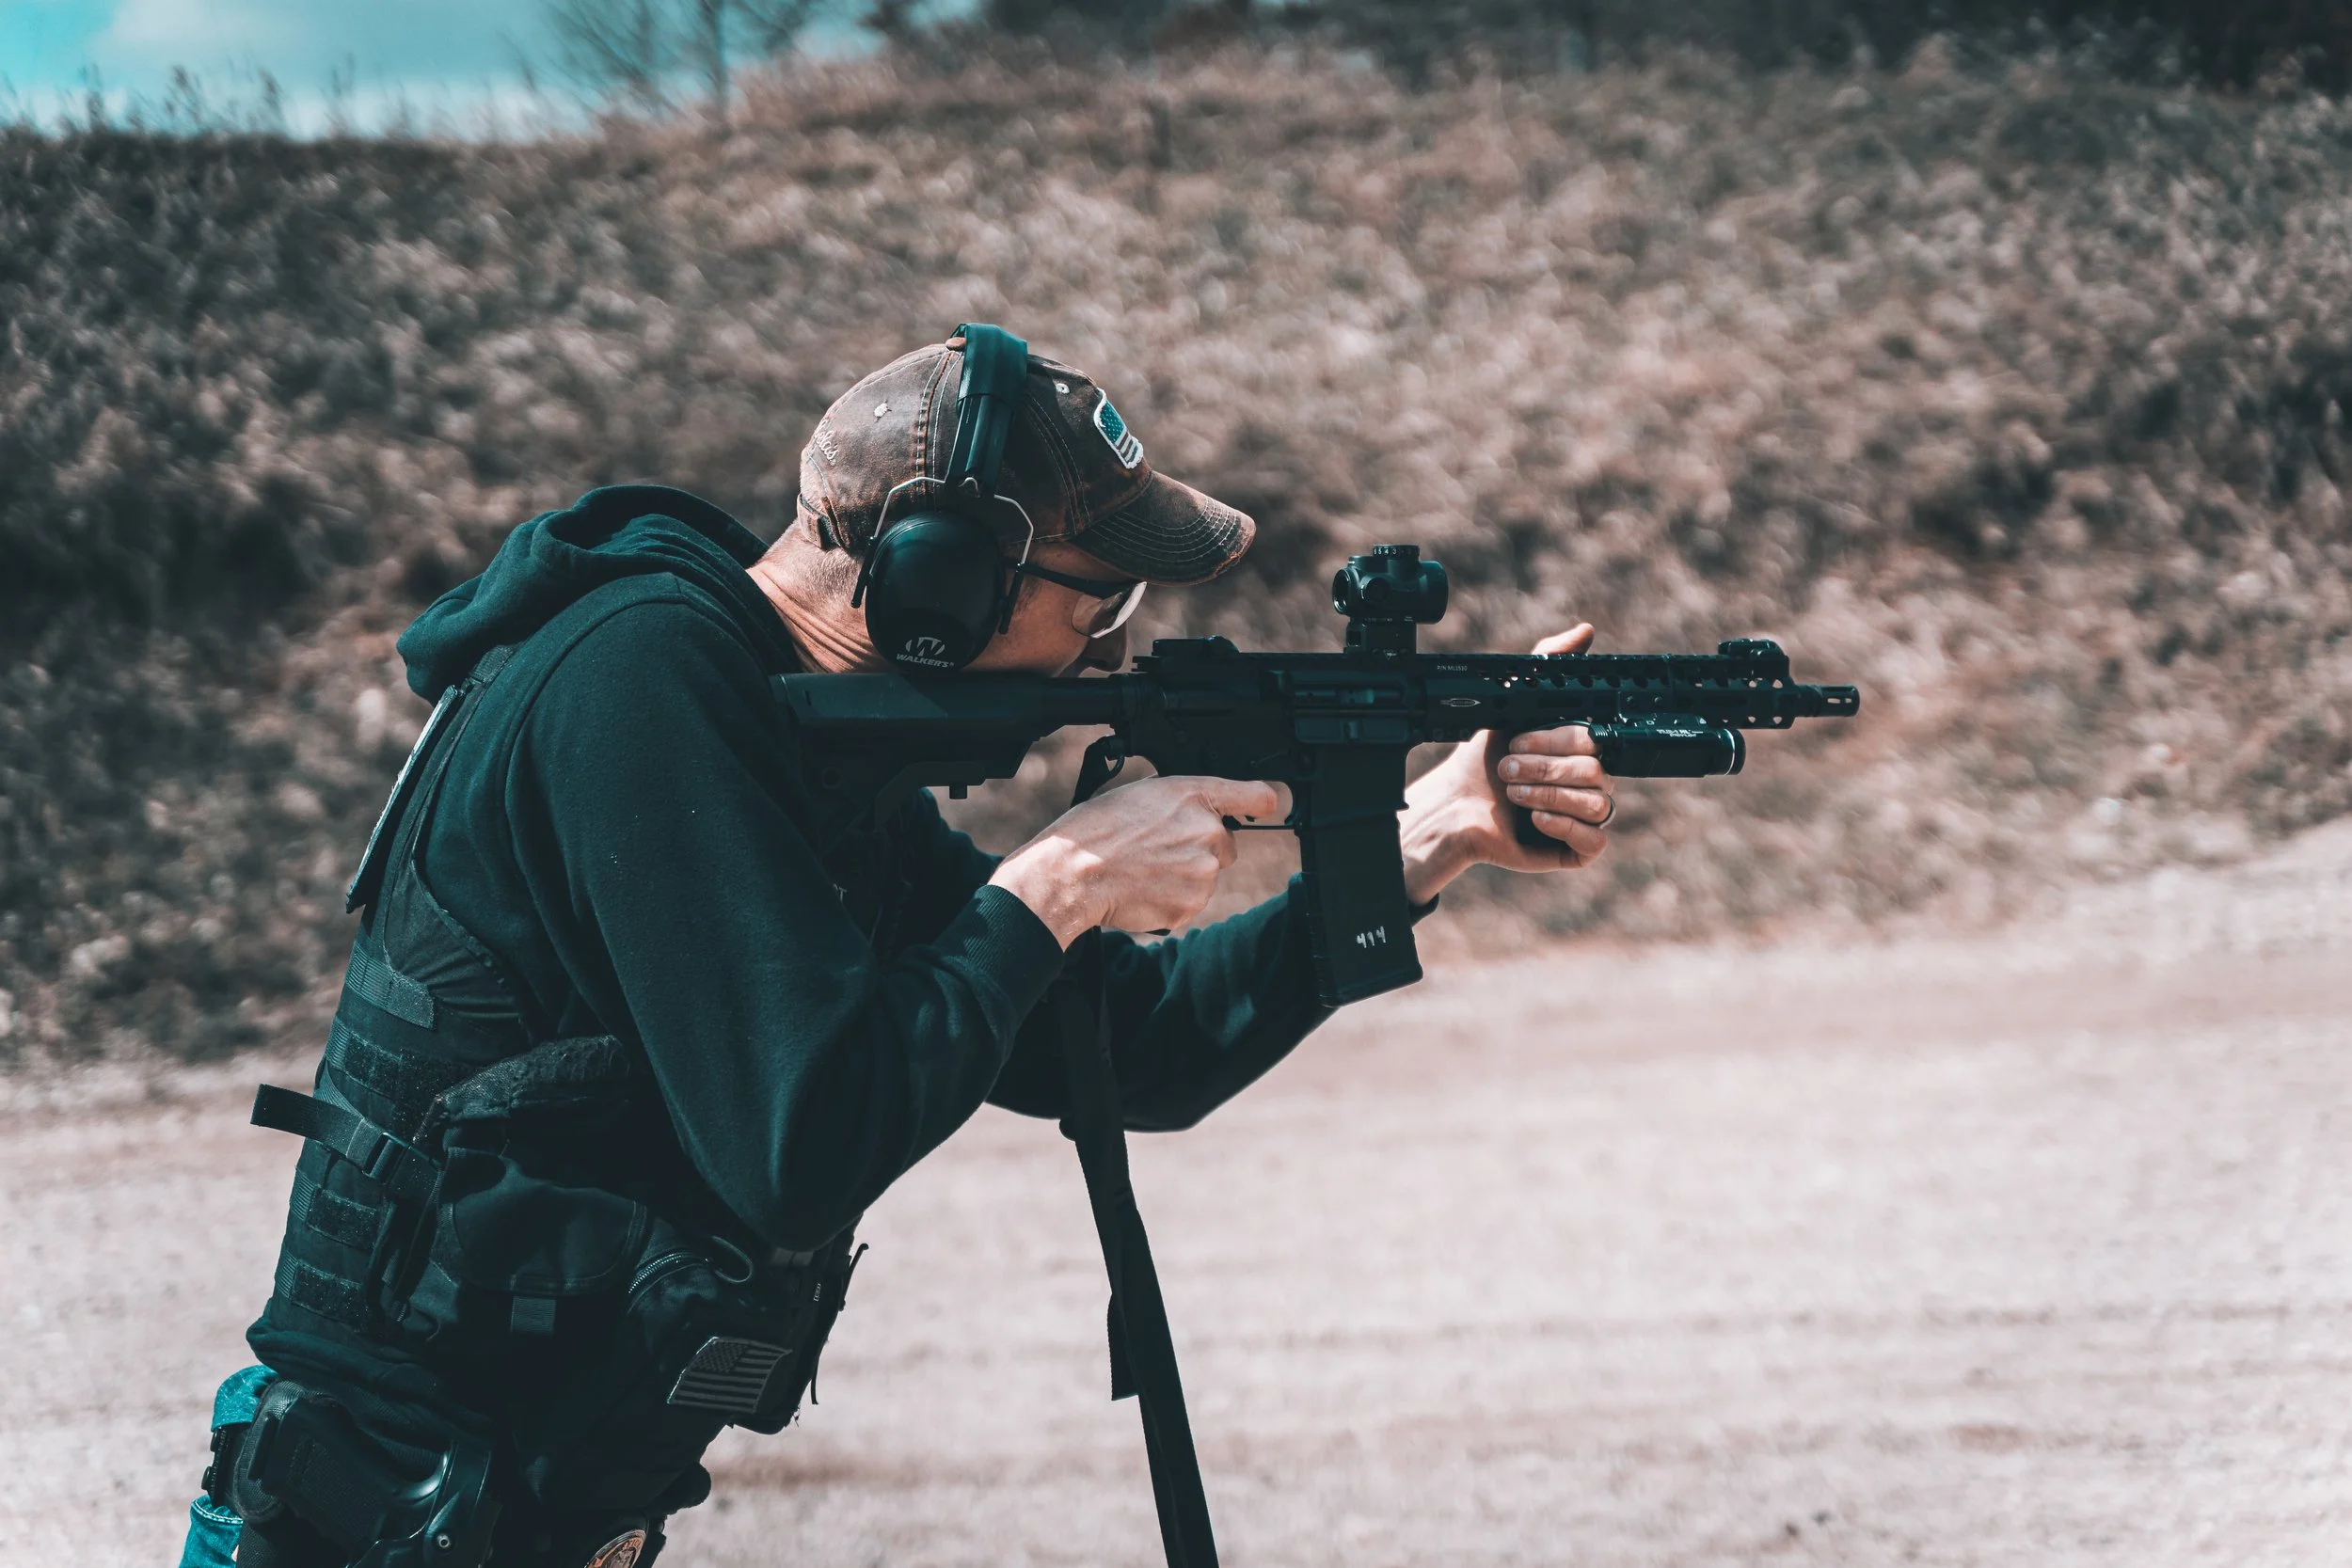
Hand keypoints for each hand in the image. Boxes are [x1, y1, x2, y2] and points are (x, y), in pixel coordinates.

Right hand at [989, 775, 1283, 947]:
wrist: (1073, 873)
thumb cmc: (1097, 829)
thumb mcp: (1142, 793)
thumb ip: (1183, 801)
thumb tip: (1200, 813)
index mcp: (1195, 796)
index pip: (1257, 795)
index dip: (1262, 801)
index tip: (1265, 805)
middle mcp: (1208, 832)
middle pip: (1226, 845)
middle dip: (1201, 847)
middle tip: (1159, 848)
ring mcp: (1203, 872)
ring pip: (1206, 875)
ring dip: (1185, 874)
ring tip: (1144, 868)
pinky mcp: (1191, 905)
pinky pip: (1191, 901)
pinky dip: (1172, 898)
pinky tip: (1144, 887)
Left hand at [1397, 625, 1614, 904]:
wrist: (1456, 804)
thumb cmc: (1484, 756)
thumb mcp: (1513, 701)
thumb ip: (1548, 661)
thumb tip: (1585, 629)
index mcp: (1582, 748)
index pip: (1596, 740)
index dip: (1557, 740)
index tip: (1517, 739)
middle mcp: (1590, 781)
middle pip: (1597, 772)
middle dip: (1544, 768)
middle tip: (1507, 768)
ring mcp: (1586, 816)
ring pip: (1597, 804)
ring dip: (1548, 794)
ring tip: (1513, 793)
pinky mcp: (1576, 849)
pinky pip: (1594, 840)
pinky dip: (1563, 825)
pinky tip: (1534, 816)